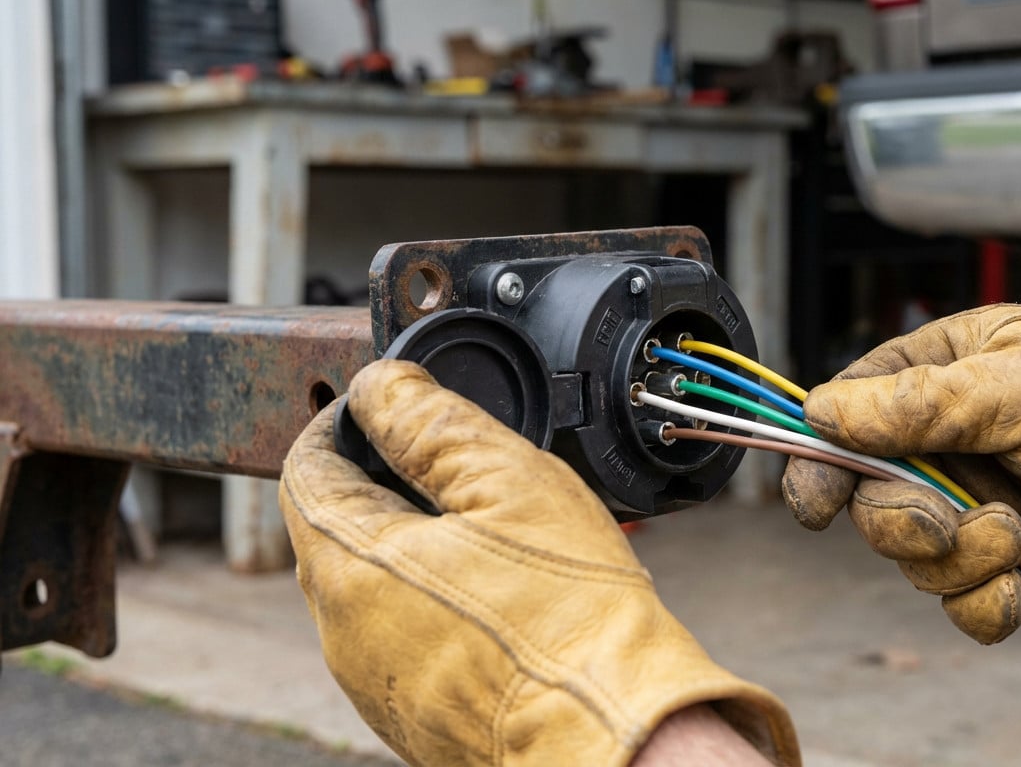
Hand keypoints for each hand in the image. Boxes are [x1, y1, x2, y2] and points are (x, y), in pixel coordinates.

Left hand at [280, 360, 796, 766]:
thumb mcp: (509, 483)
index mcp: (350, 566)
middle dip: (388, 482)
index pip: (306, 467)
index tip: (390, 406)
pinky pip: (409, 636)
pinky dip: (441, 600)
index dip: (344, 421)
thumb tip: (382, 385)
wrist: (617, 738)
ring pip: (376, 585)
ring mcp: (376, 684)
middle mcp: (343, 633)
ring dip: (419, 544)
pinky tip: (506, 595)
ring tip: (497, 533)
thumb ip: (432, 421)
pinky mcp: (414, 717)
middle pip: (339, 527)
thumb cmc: (572, 622)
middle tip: (459, 464)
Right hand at [783, 305, 1020, 643]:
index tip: (815, 502)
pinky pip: (961, 598)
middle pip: (870, 498)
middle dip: (902, 521)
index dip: (823, 458)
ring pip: (914, 556)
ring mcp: (979, 499)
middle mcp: (950, 438)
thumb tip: (822, 413)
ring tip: (1017, 537)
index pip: (849, 412)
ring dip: (958, 559)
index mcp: (942, 371)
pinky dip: (983, 603)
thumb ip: (912, 405)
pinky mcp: (1012, 557)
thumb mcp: (1014, 386)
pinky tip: (1020, 585)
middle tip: (943, 522)